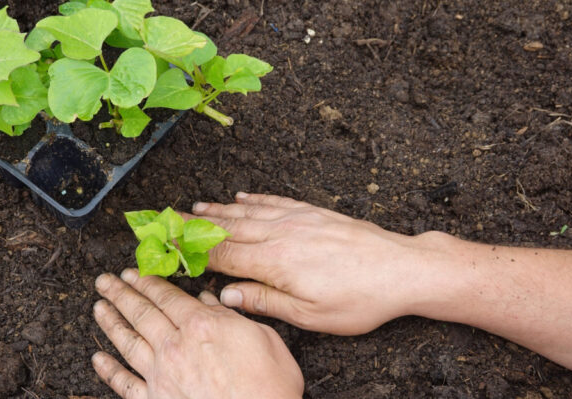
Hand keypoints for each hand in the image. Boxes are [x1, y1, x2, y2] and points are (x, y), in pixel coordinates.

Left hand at [91, 268, 303, 398]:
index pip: (166, 297)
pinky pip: (125, 383)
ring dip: (110, 322)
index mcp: (201, 326)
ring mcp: (162, 375)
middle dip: (120, 294)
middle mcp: (175, 346)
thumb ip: (231, 317)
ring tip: (98, 307)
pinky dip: (109, 370)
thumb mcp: (264, 338)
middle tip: (105, 282)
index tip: (133, 272)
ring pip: (128, 342)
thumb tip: (210, 302)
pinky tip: (98, 358)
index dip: (146, 282)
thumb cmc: (269, 386)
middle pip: (141, 313)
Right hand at [189, 192, 453, 334]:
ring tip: (195, 207)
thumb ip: (265, 302)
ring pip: (248, 213)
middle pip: (228, 229)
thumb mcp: (310, 316)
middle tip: (169, 220)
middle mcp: (281, 234)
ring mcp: (298, 219)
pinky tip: (241, 198)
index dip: (193, 252)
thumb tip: (227, 296)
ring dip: (219, 210)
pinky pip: (275, 201)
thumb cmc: (360, 299)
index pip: (222, 256)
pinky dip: (254, 199)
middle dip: (196, 225)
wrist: (402, 269)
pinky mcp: (314, 213)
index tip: (171, 247)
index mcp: (275, 262)